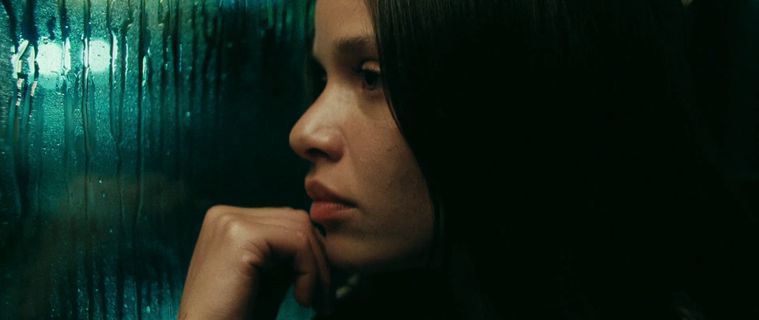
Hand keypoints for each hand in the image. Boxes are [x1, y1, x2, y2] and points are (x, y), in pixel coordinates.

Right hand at [178, 205, 331, 318]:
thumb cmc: (235, 316)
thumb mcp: (268, 279)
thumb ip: (288, 256)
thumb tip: (322, 244)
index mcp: (227, 220)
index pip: (286, 221)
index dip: (311, 254)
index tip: (321, 290)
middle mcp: (225, 214)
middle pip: (296, 221)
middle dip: (318, 260)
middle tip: (324, 299)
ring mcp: (230, 222)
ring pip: (301, 230)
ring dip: (317, 269)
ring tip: (314, 302)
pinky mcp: (241, 237)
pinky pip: (297, 244)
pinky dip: (309, 273)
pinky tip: (302, 300)